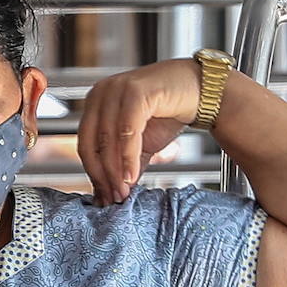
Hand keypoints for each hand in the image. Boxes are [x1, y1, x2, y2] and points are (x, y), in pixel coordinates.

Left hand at [77, 59, 200, 204]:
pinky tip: (132, 175)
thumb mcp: (140, 144)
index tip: (104, 196)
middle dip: (102, 175)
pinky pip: (127, 131)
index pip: (86, 144)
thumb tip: (109, 195)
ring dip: (114, 170)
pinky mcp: (136, 91)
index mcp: (95, 103)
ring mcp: (117, 89)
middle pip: (92, 143)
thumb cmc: (168, 112)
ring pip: (108, 139)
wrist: (200, 91)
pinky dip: (128, 157)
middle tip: (113, 197)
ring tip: (123, 191)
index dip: (93, 174)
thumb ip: (123, 165)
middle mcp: (101, 93)